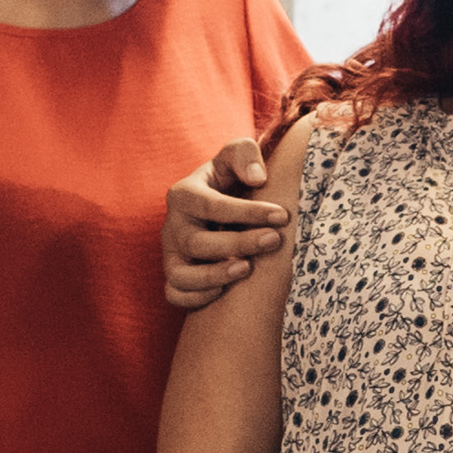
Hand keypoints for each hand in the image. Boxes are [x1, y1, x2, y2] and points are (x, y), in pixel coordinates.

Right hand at [162, 138, 282, 314]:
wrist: (216, 206)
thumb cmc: (230, 179)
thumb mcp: (236, 156)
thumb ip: (244, 154)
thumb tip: (257, 178)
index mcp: (184, 194)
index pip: (213, 205)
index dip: (249, 212)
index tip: (282, 216)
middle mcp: (172, 225)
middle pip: (197, 243)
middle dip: (239, 243)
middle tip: (275, 240)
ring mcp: (170, 253)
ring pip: (181, 275)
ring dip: (215, 276)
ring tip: (247, 269)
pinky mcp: (174, 276)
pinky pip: (176, 295)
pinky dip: (198, 298)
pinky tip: (227, 290)